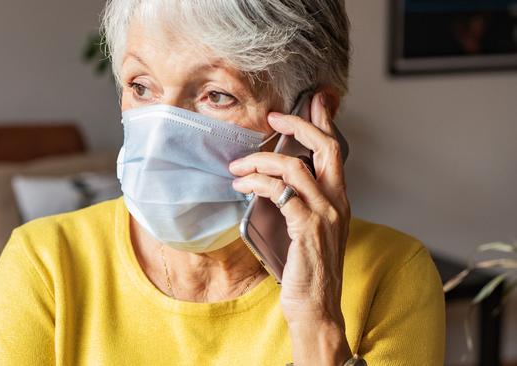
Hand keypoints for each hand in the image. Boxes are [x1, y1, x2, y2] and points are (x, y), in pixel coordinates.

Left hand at [229, 92, 350, 363]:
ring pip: (295, 168)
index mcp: (339, 200)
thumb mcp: (308, 230)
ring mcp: (325, 215)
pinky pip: (280, 193)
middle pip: (325, 147)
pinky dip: (257, 184)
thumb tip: (275, 181)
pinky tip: (241, 187)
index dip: (322, 121)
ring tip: (237, 168)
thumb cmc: (306, 270)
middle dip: (298, 124)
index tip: (310, 100)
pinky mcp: (307, 228)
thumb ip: (300, 204)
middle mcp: (338, 202)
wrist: (316, 308)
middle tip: (272, 116)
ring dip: (260, 161)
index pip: (334, 151)